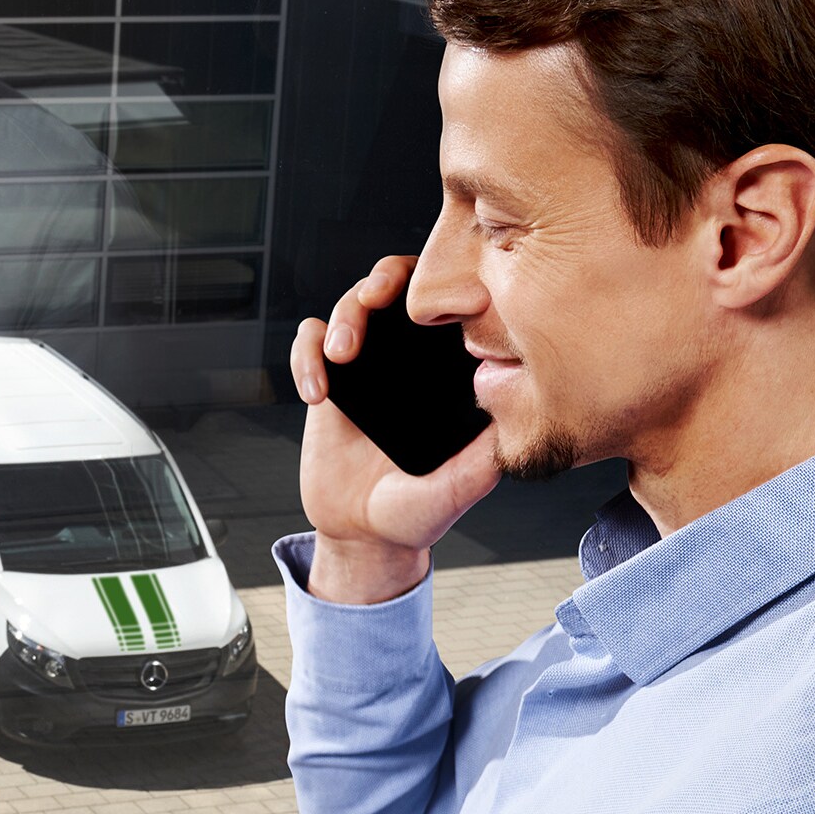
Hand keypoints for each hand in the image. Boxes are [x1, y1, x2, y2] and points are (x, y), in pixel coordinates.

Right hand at [290, 256, 499, 603]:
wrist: (361, 534)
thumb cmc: (415, 514)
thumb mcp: (456, 491)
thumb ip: (479, 461)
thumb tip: (507, 418)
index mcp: (450, 372)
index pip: (454, 305)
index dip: (447, 285)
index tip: (441, 302)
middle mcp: (411, 361)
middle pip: (400, 286)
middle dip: (387, 279)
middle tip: (378, 296)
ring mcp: (368, 367)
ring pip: (353, 305)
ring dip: (345, 316)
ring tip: (343, 354)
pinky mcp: (330, 382)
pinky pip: (310, 344)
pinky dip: (306, 355)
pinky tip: (317, 391)